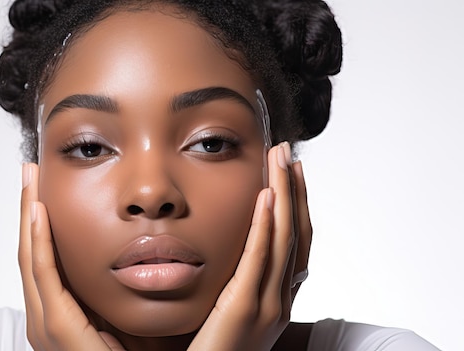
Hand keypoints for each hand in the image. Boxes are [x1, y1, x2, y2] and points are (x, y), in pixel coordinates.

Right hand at [18, 163, 125, 350]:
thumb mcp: (124, 316)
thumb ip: (119, 291)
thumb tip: (135, 257)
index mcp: (62, 315)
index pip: (45, 259)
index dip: (41, 222)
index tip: (44, 188)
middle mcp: (47, 319)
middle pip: (31, 252)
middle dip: (28, 210)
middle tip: (30, 172)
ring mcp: (47, 325)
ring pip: (31, 257)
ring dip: (28, 215)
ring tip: (30, 180)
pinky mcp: (56, 329)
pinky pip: (44, 275)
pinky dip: (38, 241)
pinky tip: (38, 211)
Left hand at [188, 142, 312, 350]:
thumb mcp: (224, 311)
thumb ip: (229, 283)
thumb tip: (218, 254)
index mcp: (275, 298)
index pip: (293, 243)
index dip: (296, 205)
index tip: (289, 173)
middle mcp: (279, 300)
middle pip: (295, 234)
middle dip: (295, 191)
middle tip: (288, 153)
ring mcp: (267, 306)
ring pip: (284, 239)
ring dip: (285, 196)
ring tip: (281, 161)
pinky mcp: (244, 309)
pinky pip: (259, 260)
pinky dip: (266, 226)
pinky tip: (266, 198)